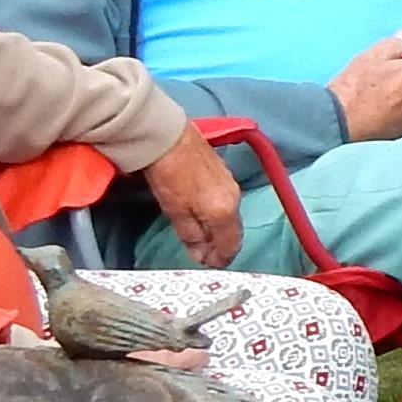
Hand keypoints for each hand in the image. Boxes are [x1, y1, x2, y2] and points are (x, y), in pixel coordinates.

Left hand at [140, 131, 242, 266]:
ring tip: (201, 233)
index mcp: (224, 213)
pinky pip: (226, 201)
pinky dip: (217, 212)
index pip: (231, 244)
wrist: (168, 136)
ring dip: (218, 228)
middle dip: (220, 244)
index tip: (209, 264)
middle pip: (232, 230)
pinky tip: (203, 211)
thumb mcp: (176, 212)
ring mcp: (230, 183)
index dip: (221, 258)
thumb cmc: (169, 176)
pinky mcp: (223, 171)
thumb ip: (191, 236)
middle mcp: (234, 199)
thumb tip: (201, 255)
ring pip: (229, 215)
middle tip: (204, 253)